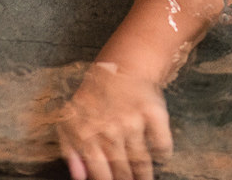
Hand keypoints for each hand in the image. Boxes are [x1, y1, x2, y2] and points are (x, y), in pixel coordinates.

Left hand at [57, 62, 173, 179]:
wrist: (121, 64)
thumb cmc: (94, 95)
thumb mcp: (70, 117)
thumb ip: (69, 149)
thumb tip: (78, 176)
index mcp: (87, 133)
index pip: (99, 172)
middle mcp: (110, 129)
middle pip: (122, 170)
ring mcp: (133, 121)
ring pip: (142, 161)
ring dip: (144, 175)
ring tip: (145, 179)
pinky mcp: (153, 113)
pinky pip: (162, 144)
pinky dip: (162, 154)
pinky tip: (159, 156)